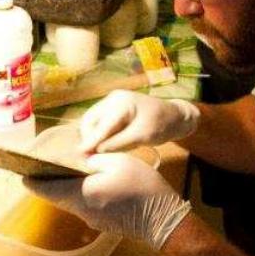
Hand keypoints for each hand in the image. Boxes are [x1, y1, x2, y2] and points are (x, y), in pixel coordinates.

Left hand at [23, 153, 190, 250]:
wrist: (163, 219)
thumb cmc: (141, 186)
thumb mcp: (118, 161)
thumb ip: (95, 159)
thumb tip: (82, 160)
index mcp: (81, 194)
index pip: (46, 190)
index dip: (32, 181)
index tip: (21, 172)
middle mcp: (81, 210)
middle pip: (56, 197)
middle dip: (47, 183)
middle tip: (41, 167)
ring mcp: (92, 219)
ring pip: (70, 202)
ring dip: (64, 189)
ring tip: (62, 171)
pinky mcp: (102, 223)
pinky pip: (83, 206)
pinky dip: (79, 194)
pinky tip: (86, 183)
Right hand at [77, 91, 198, 153]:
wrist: (174, 116)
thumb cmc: (162, 125)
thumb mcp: (142, 136)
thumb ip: (118, 143)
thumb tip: (96, 151)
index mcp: (121, 103)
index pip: (101, 125)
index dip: (89, 141)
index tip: (80, 155)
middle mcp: (113, 98)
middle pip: (90, 120)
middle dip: (89, 139)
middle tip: (91, 157)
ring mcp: (112, 101)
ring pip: (93, 121)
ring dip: (94, 137)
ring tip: (99, 152)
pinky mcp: (113, 107)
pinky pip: (100, 121)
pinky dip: (100, 133)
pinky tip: (106, 144)